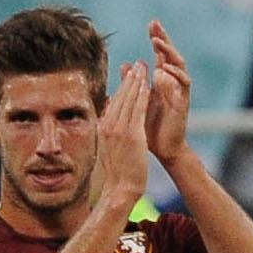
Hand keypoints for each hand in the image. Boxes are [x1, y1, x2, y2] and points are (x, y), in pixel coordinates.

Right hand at [94, 58, 154, 215]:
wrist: (121, 188)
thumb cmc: (119, 172)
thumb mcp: (110, 147)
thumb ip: (109, 132)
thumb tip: (107, 120)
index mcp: (103, 127)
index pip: (114, 101)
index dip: (122, 86)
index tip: (128, 74)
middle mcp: (109, 125)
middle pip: (120, 96)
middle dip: (129, 78)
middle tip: (137, 64)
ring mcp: (118, 129)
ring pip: (128, 99)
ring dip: (136, 81)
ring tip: (144, 67)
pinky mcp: (131, 134)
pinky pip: (137, 109)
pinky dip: (141, 95)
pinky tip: (148, 84)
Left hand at [144, 20, 192, 165]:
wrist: (164, 149)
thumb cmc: (150, 127)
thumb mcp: (138, 100)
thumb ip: (133, 83)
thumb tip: (126, 65)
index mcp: (162, 81)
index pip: (161, 54)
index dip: (157, 39)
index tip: (151, 24)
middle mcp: (173, 83)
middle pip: (172, 55)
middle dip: (164, 39)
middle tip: (155, 24)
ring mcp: (180, 92)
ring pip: (179, 65)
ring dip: (168, 53)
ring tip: (157, 42)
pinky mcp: (183, 102)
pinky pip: (183, 84)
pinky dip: (174, 75)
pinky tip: (163, 68)